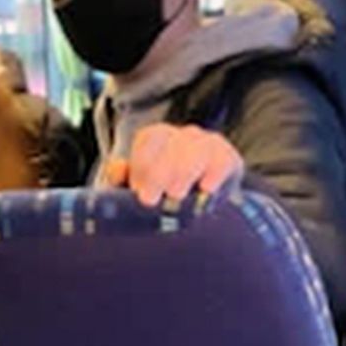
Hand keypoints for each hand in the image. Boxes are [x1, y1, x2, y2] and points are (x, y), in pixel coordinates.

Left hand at [101, 123, 243, 207]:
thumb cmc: (163, 198)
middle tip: (151, 199)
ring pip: (197, 148)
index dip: (142, 164)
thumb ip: (120, 180)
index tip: (139, 192)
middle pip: (172, 143)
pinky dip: (215, 173)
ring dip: (184, 171)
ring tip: (175, 195)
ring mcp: (207, 145)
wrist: (203, 210)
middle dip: (159, 171)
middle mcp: (182, 136)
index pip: (149, 140)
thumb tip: (117, 168)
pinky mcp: (228, 159)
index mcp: (157, 138)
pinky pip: (224, 159)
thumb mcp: (136, 191)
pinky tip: (206, 189)